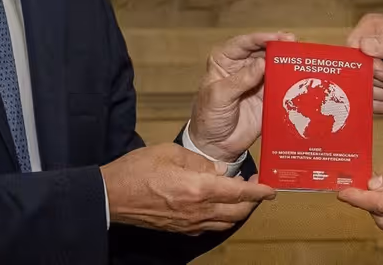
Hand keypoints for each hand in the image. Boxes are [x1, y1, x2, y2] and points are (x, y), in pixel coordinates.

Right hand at [101, 144, 276, 233]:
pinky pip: (209, 227)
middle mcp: (198, 210)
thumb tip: (219, 169)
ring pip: (225, 222)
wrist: (111, 196)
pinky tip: (217, 207)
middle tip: (258, 189)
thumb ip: (200, 161)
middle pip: (237, 212)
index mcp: (198, 188)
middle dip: (253, 202)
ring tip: (241, 196)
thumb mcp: (171, 153)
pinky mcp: (180, 229)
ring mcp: (189, 223)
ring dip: (238, 211)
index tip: (272, 188)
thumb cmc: (137, 170)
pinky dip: (221, 218)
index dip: (259, 191)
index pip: (239, 193)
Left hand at [189, 31, 297, 162]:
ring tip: (302, 57)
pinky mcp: (268, 96)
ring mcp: (256, 80)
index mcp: (225, 60)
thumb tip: (262, 63)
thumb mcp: (219, 96)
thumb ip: (240, 80)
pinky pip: (281, 84)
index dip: (261, 38)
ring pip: (274, 65)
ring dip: (287, 60)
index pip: (244, 43)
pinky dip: (291, 79)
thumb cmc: (208, 117)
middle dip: (279, 46)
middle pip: (263, 50)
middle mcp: (242, 66)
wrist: (216, 145)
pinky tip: (302, 76)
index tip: (277, 38)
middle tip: (294, 44)